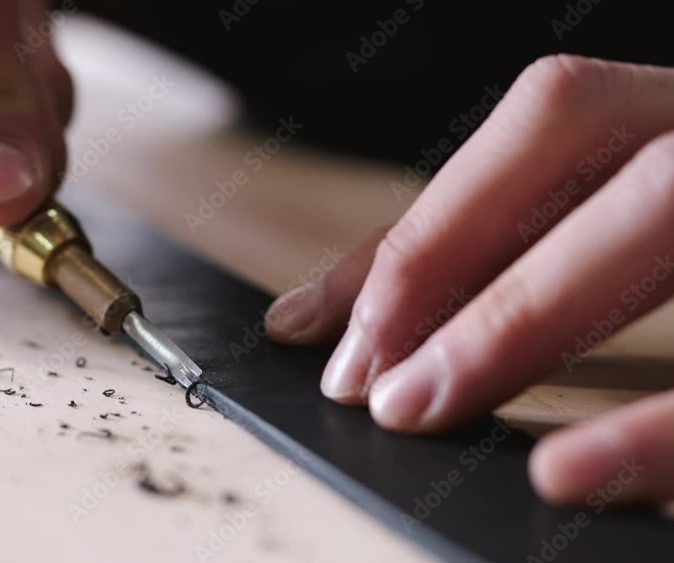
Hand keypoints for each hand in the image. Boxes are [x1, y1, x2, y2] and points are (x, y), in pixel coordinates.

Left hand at [265, 55, 673, 504]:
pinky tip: (575, 474)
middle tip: (385, 394)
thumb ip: (484, 250)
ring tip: (456, 426)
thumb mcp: (602, 219)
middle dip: (494, 294)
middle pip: (642, 185)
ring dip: (551, 337)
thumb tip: (320, 318)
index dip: (439, 221)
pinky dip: (670, 436)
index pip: (555, 119)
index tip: (334, 329)